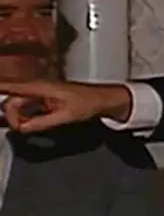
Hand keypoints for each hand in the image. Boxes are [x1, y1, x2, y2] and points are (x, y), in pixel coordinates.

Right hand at [0, 80, 131, 132]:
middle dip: (12, 116)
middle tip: (22, 129)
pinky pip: (26, 108)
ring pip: (17, 105)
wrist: (102, 99)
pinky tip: (32, 124)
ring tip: (28, 128)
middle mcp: (35, 87)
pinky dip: (26, 117)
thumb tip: (21, 129)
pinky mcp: (42, 99)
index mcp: (39, 87)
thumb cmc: (87, 103)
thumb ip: (42, 122)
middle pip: (11, 101)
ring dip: (19, 118)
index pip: (10, 86)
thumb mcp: (65, 116)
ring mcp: (38, 93)